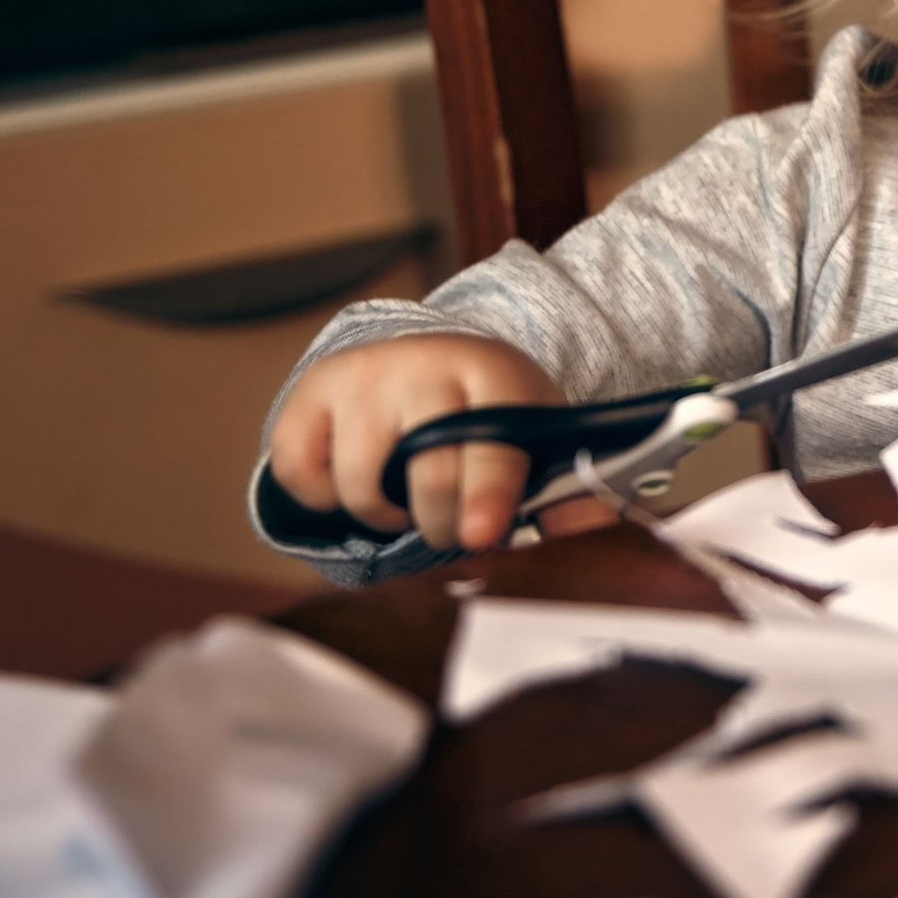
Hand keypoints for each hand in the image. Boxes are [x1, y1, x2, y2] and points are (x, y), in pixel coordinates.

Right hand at [267, 334, 616, 550]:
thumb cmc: (491, 414)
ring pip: (361, 484)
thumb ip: (567, 493)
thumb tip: (595, 541)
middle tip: (456, 529)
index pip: (492, 441)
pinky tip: (359, 479)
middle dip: (443, 524)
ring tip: (407, 499)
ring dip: (384, 516)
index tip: (481, 533)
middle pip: (427, 474)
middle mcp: (426, 366)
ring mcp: (364, 376)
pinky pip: (302, 474)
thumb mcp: (536, 437)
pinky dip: (325, 498)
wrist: (429, 357)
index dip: (488, 492)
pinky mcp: (311, 392)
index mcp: (497, 376)